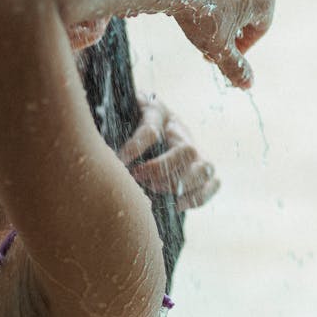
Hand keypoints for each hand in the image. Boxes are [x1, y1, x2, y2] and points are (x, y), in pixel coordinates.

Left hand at [119, 94, 219, 210]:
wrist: (139, 116)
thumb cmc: (124, 116)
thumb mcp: (116, 112)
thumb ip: (110, 122)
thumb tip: (104, 147)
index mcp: (156, 111)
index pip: (152, 129)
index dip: (136, 147)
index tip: (120, 160)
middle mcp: (179, 130)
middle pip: (187, 151)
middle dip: (162, 169)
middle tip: (139, 177)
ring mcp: (194, 147)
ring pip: (205, 167)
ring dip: (181, 185)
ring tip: (155, 189)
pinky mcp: (201, 166)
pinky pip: (212, 183)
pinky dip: (197, 198)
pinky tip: (176, 205)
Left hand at [172, 0, 274, 88]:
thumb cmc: (202, 14)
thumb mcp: (219, 48)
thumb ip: (235, 67)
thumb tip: (248, 85)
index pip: (260, 29)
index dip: (242, 48)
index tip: (223, 56)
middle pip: (247, 11)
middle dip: (230, 29)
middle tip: (212, 42)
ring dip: (219, 12)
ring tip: (198, 25)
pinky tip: (188, 6)